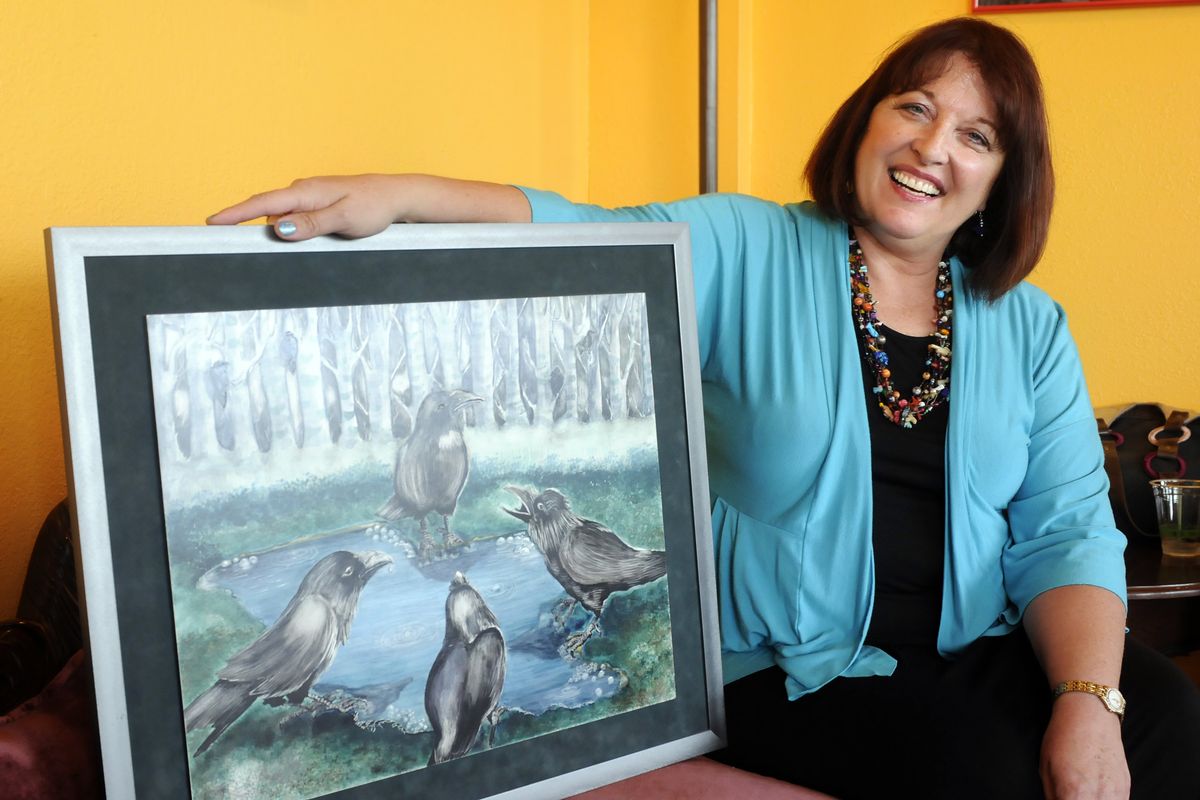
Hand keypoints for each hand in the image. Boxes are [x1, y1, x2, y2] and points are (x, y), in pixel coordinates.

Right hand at [207, 173, 530, 239]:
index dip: (234, 213)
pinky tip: (275, 236)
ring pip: (278, 212)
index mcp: (305, 192)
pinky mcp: (318, 204)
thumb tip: (277, 226)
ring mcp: (311, 196)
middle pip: (264, 206)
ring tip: (236, 239)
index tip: (210, 222)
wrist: (398, 197)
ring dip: (259, 224)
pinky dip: (279, 224)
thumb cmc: (374, 206)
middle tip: (212, 234)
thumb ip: (311, 223)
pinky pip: (291, 215)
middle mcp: (304, 190)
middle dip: (238, 218)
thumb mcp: (343, 218)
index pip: (261, 203)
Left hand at [1040, 693, 1128, 798]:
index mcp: (1074, 793)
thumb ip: (1052, 796)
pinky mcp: (1126, 787)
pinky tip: (1094, 793)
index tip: (1060, 799)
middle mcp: (1099, 796)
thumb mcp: (1046, 768)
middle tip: (1069, 794)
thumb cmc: (1063, 737)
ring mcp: (1116, 793)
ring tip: (1081, 793)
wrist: (1090, 715)